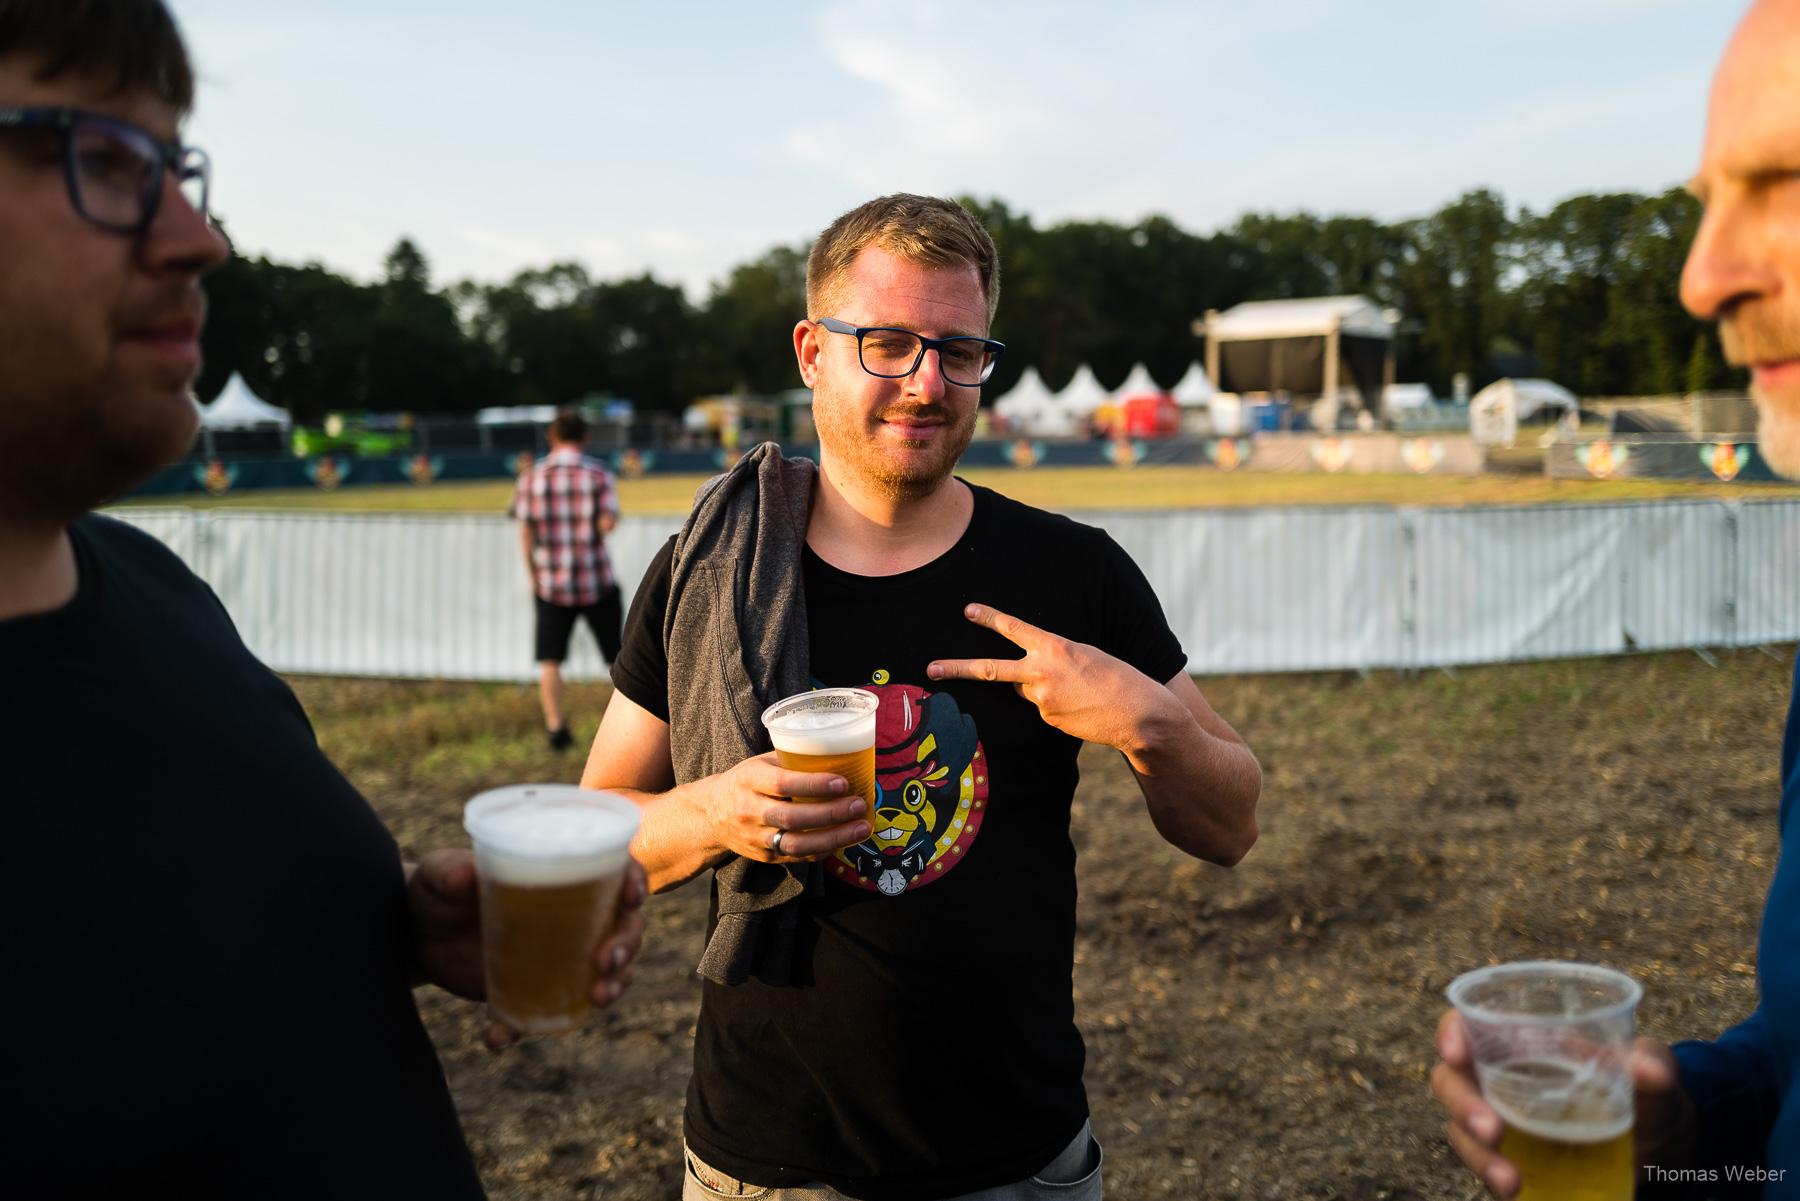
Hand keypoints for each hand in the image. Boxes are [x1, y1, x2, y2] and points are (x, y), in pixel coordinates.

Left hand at [408, 850, 650, 1049]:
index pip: (615, 872)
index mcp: (561, 875)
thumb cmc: (435, 890)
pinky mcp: (534, 990)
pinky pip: (548, 1014)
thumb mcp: (437, 875)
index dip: (634, 882)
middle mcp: (571, 916)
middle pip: (622, 928)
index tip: (632, 897)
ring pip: (606, 972)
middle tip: (608, 962)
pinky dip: (528, 1030)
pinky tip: (499, 1036)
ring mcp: (558, 956)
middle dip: (627, 945)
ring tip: (597, 998)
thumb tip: (463, 877)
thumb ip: (449, 873)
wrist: (412, 936)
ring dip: (613, 986)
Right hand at [693, 750, 870, 863]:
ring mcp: (755, 837)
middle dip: (831, 814)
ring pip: (797, 844)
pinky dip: (823, 850)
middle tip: (859, 805)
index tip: (843, 782)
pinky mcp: (764, 856)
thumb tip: (838, 755)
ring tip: (861, 828)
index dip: (814, 785)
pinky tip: (844, 841)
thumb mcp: (759, 764)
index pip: (782, 784)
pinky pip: (797, 857)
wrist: (711, 815)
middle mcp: (749, 811)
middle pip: (793, 817)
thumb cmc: (746, 782)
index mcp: (749, 780)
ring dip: (834, 838)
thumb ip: (791, 761)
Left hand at [927, 603, 1170, 749]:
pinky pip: (1042, 707)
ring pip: (1025, 689)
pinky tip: (1079, 707)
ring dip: (1040, 687)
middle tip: (931, 668)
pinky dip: (1055, 705)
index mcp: (1054, 646)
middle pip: (989, 669)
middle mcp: (1041, 671)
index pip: (1013, 628)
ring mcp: (1041, 698)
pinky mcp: (1046, 719)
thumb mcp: (1085, 654)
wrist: (1137, 713)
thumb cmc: (1117, 677)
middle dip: (957, 668)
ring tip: (1074, 691)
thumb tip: (1028, 676)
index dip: (988, 618)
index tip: (968, 610)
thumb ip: (1053, 658)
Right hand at [1430, 1010, 1697, 1196]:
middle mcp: (1498, 1079)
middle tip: (1493, 1131)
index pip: (1467, 1026)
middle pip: (1452, 1082)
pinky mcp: (1510, 1159)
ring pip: (1461, 1130)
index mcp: (1521, 1042)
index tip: (1455, 1053)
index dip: (1451, 1034)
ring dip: (1477, 1154)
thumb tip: (1651, 1072)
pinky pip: (1486, 1167)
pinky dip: (1494, 1179)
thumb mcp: (1652, 1072)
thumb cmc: (1643, 1092)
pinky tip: (1514, 1192)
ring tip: (1509, 1180)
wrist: (1658, 1148)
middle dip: (1463, 1105)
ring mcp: (1501, 1121)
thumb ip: (1651, 1063)